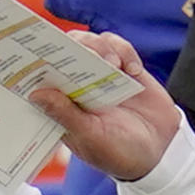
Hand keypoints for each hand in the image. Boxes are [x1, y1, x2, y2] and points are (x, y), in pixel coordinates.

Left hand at [29, 31, 179, 180]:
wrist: (159, 153)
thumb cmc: (118, 152)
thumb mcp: (90, 137)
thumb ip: (65, 114)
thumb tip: (36, 94)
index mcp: (60, 102)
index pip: (41, 74)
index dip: (36, 60)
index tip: (35, 51)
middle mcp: (76, 85)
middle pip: (65, 50)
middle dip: (72, 45)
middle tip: (85, 52)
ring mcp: (100, 74)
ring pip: (91, 42)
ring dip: (100, 46)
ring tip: (114, 64)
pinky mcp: (125, 69)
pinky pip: (119, 47)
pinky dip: (125, 52)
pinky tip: (134, 71)